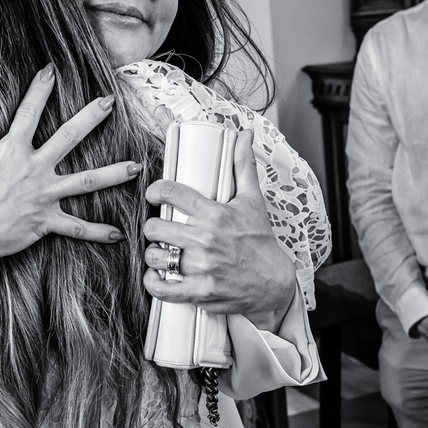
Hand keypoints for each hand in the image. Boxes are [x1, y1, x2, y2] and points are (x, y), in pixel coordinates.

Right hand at [0, 65, 139, 273]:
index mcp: (12, 149)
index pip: (28, 111)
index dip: (40, 88)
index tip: (52, 70)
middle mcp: (34, 168)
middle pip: (69, 137)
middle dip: (91, 117)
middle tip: (109, 102)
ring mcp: (44, 195)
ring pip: (85, 182)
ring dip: (112, 174)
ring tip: (135, 167)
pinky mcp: (46, 221)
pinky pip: (76, 227)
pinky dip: (96, 231)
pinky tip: (117, 233)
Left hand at [141, 129, 297, 319]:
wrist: (274, 283)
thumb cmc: (260, 240)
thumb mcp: (253, 200)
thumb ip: (243, 166)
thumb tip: (244, 136)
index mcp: (215, 214)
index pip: (172, 193)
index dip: (155, 190)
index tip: (153, 194)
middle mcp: (206, 239)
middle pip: (155, 227)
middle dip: (153, 226)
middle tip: (159, 229)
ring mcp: (202, 267)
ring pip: (155, 256)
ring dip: (153, 254)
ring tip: (161, 251)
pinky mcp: (200, 291)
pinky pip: (163, 288)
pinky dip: (153, 282)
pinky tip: (156, 276)